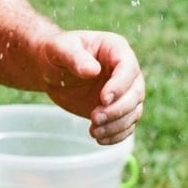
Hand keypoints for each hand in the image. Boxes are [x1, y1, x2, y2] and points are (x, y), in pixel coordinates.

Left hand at [38, 30, 144, 144]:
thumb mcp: (60, 49)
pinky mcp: (117, 109)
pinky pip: (126, 125)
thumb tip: (93, 70)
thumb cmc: (56, 52)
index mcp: (116, 49)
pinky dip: (116, 135)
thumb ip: (75, 57)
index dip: (119, 86)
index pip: (128, 68)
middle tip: (94, 118)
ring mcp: (124, 91)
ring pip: (134, 112)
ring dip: (116, 125)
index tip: (103, 99)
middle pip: (136, 93)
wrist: (52, 69)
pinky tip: (99, 138)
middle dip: (117, 110)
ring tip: (94, 131)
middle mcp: (126, 70)